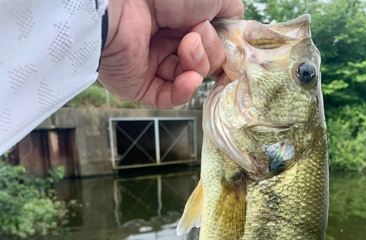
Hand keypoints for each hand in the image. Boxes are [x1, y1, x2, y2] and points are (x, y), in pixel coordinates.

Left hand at [98, 0, 243, 108]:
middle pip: (203, 64)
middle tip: (197, 34)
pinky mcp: (139, 85)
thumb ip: (230, 12)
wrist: (124, 1)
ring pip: (189, 80)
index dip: (221, 48)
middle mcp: (166, 42)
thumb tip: (235, 31)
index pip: (211, 46)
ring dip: (196, 65)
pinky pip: (168, 98)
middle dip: (208, 52)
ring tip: (187, 45)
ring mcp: (152, 65)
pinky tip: (190, 79)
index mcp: (181, 21)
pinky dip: (183, 90)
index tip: (230, 45)